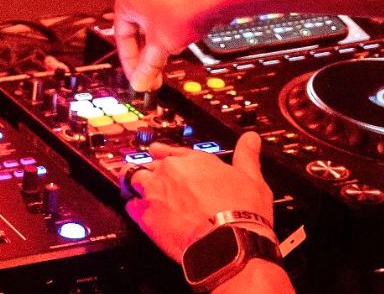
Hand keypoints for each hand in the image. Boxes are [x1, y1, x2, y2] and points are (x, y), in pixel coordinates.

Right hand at [113, 0, 209, 89]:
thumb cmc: (185, 9)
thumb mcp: (160, 46)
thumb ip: (147, 67)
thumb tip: (140, 81)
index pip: (121, 35)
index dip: (130, 61)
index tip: (137, 76)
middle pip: (138, 30)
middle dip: (146, 55)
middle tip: (150, 75)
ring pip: (153, 24)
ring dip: (158, 45)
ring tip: (165, 60)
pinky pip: (166, 15)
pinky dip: (169, 32)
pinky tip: (177, 44)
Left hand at [126, 133, 274, 261]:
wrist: (228, 243)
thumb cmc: (241, 213)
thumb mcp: (252, 179)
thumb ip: (247, 156)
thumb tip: (250, 139)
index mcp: (195, 160)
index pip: (172, 150)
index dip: (163, 152)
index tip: (157, 153)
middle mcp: (172, 172)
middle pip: (148, 164)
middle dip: (148, 171)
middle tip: (149, 179)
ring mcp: (156, 193)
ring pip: (133, 180)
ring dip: (135, 185)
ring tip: (135, 191)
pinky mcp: (147, 217)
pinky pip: (130, 207)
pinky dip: (133, 209)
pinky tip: (137, 212)